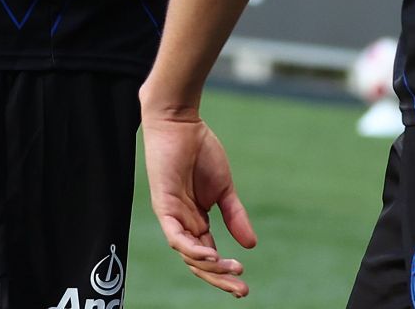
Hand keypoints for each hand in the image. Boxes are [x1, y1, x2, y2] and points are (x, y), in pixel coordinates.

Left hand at [142, 104, 257, 296]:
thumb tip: (251, 246)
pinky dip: (192, 249)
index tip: (244, 284)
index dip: (224, 272)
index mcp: (196, 220)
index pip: (209, 254)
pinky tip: (211, 255)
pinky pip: (176, 236)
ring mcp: (172, 216)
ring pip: (188, 254)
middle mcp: (183, 223)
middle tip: (241, 291)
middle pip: (199, 261)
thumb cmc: (200, 151)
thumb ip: (235, 216)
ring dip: (210, 266)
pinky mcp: (164, 206)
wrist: (181, 123)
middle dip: (219, 278)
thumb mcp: (224, 189)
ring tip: (233, 270)